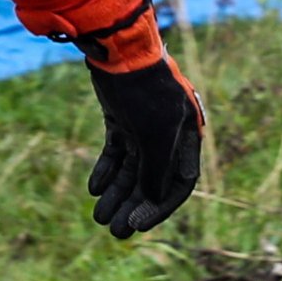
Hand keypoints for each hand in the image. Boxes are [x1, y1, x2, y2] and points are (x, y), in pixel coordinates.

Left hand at [83, 49, 202, 238]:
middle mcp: (168, 133)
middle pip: (151, 180)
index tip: (137, 227)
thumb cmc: (143, 90)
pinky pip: (116, 151)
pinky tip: (94, 189)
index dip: (159, 208)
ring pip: (131, 169)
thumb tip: (152, 199)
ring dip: (116, 193)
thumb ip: (156, 169)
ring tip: (99, 217)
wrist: (118, 48)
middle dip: (133, 206)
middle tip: (114, 232)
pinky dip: (106, 170)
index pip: (179, 183)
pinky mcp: (121, 117)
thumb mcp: (153, 134)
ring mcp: (143, 125)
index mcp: (186, 137)